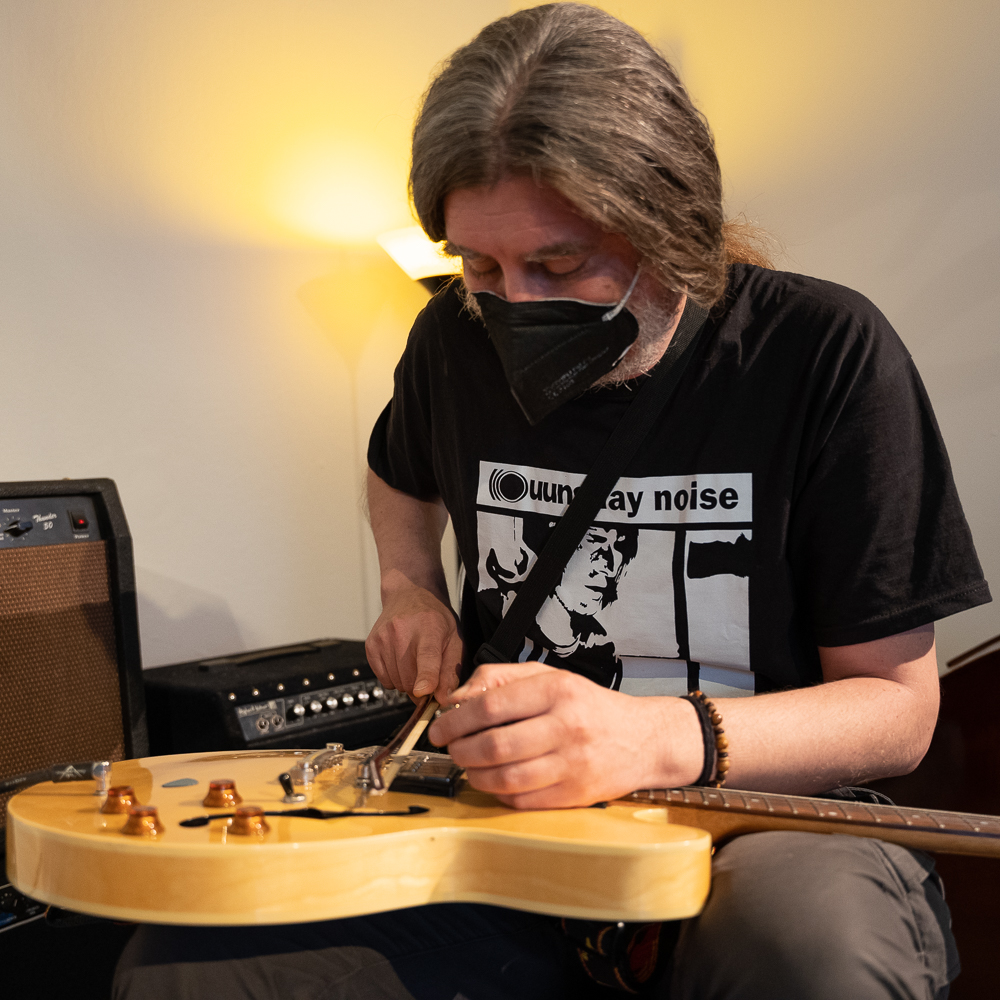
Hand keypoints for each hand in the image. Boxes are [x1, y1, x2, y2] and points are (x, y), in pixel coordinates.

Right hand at [365, 582, 462, 702]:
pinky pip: (384, 680)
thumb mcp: (454, 639)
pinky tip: (401, 662)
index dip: (426, 677)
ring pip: (397, 683)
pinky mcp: (371, 646)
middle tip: (429, 674)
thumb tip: (444, 698)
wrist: (410, 595)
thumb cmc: (435, 618)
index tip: (424, 692)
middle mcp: (402, 631)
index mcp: (429, 628)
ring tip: (414, 662)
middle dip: (421, 687)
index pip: (427, 656)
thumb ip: (451, 670)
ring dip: (408, 682)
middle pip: (410, 678)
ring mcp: (383, 638)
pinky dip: (394, 678)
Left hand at [428, 661, 702, 808]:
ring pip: (506, 778)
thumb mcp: (549, 676)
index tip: (439, 727)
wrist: (643, 739)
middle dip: (460, 750)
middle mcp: (566, 726)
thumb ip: (500, 678)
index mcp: (556, 690)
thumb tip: (457, 697)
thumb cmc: (589, 706)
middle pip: (494, 745)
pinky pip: (523, 801)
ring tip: (468, 766)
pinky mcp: (576, 794)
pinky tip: (494, 782)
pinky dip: (499, 794)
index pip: (491, 706)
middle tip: (450, 748)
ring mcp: (572, 764)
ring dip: (475, 775)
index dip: (456, 719)